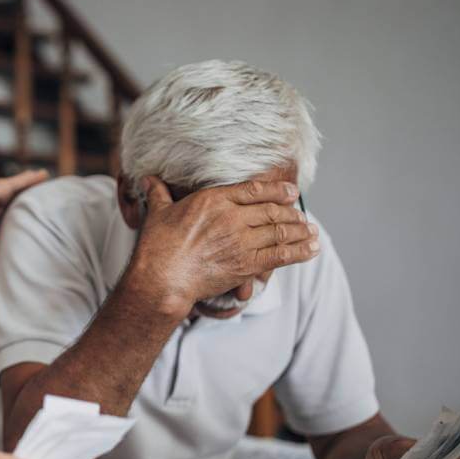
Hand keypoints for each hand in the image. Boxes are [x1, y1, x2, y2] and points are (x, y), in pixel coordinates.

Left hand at [0, 169, 48, 276]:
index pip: (7, 185)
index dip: (26, 180)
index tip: (43, 174)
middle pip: (8, 187)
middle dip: (25, 181)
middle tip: (44, 175)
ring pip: (6, 196)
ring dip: (21, 190)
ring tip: (36, 185)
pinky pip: (3, 206)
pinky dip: (13, 202)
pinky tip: (20, 203)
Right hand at [126, 176, 318, 318]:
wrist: (161, 279)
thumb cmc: (156, 247)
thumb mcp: (157, 214)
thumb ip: (158, 193)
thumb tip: (148, 179)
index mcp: (213, 200)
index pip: (254, 190)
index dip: (277, 190)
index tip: (290, 192)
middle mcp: (232, 217)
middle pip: (271, 210)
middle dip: (290, 213)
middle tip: (301, 215)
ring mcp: (241, 241)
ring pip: (280, 231)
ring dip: (300, 231)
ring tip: (312, 232)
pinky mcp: (246, 264)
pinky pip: (281, 255)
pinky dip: (300, 251)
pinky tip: (312, 248)